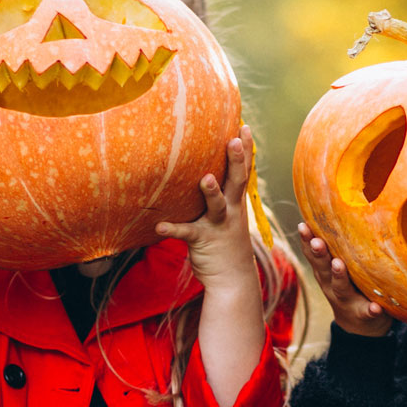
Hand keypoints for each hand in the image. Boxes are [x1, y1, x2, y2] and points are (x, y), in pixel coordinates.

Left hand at [156, 125, 258, 294]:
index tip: (245, 126)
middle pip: (236, 181)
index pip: (245, 171)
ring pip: (217, 205)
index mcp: (237, 202)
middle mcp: (231, 211)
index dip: (246, 149)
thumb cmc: (225, 244)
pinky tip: (160, 226)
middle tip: (235, 138)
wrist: (233, 280)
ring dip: (212, 192)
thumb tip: (205, 170)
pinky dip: (173, 229)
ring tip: (206, 178)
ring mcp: (218, 225)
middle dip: (237, 160)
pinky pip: (187, 233)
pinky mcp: (203, 241)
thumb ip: (220, 196)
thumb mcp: (228, 217)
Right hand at [297, 222, 392, 337]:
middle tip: (317, 241)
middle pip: (322, 268)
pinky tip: (376, 307)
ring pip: (340, 288)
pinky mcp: (363, 315)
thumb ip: (336, 246)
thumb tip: (334, 207)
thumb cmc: (349, 286)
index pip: (313, 253)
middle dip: (319, 254)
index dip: (307, 240)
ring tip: (338, 264)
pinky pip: (366, 312)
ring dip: (339, 276)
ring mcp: (346, 301)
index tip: (303, 225)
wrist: (358, 327)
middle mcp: (331, 285)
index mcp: (325, 272)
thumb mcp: (337, 267)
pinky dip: (370, 310)